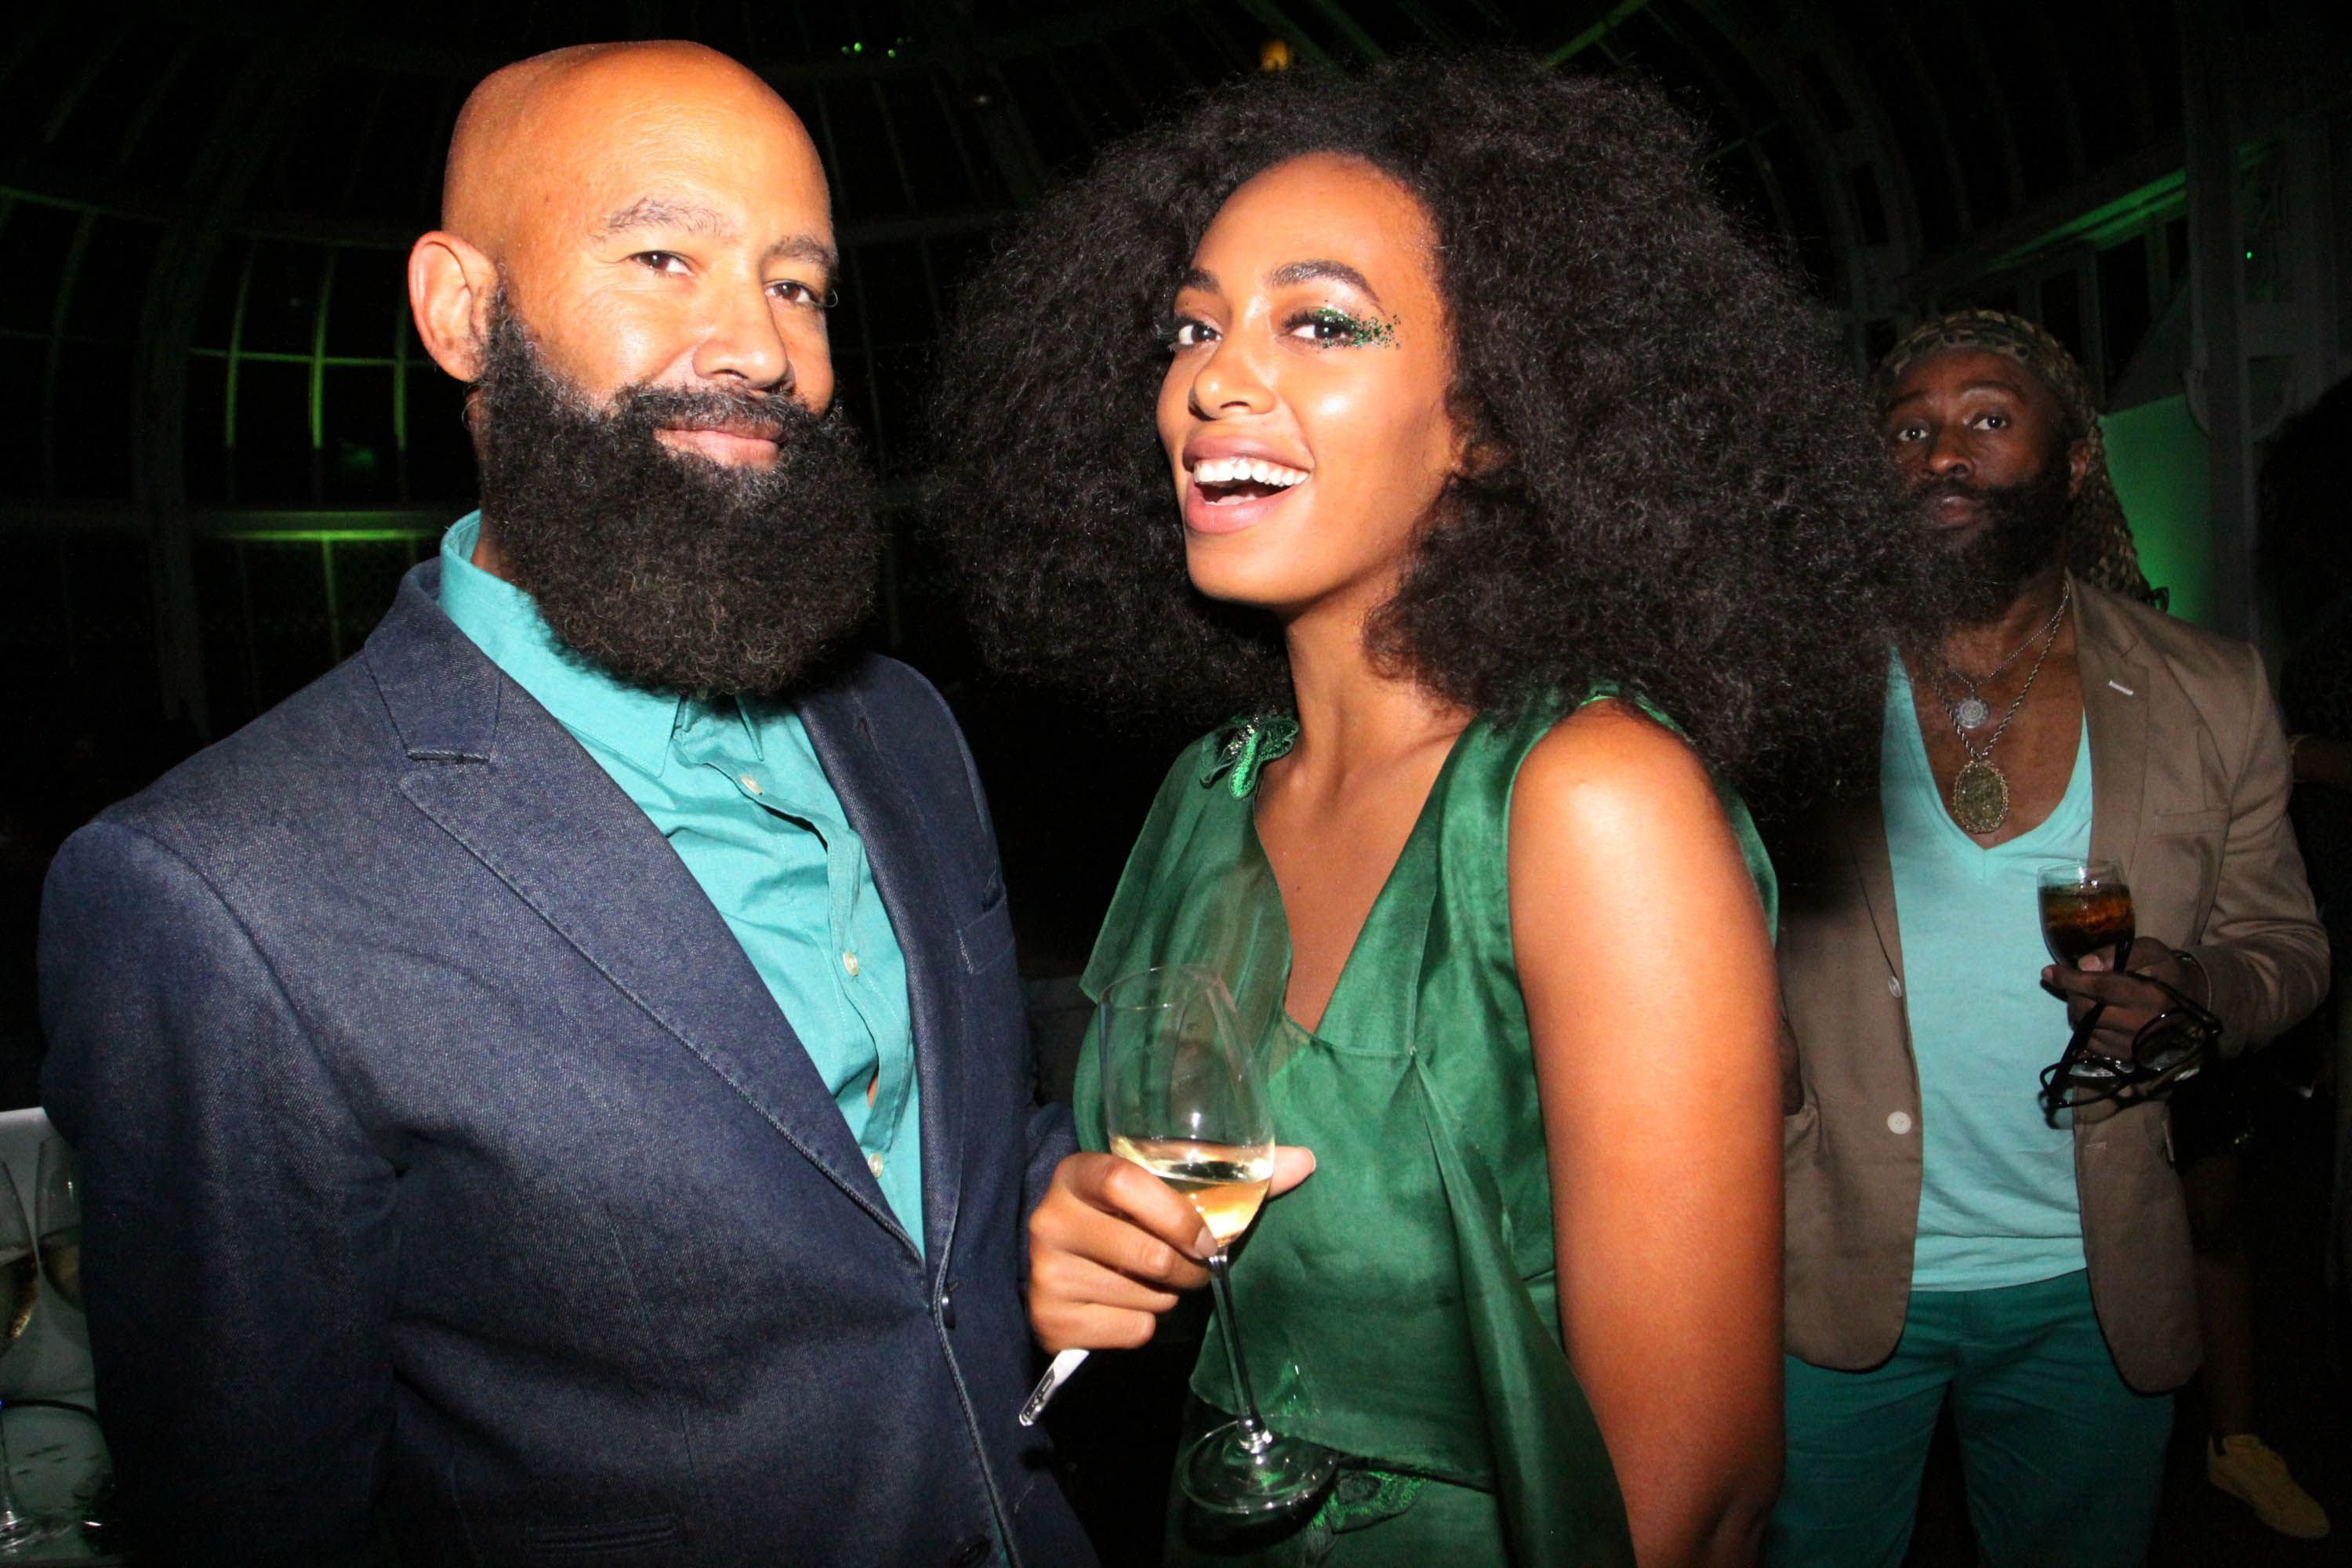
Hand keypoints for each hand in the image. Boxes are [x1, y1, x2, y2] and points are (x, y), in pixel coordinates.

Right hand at [1026, 1146, 1314, 1352]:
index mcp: (1078, 1173)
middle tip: (1194, 1266)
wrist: (1057, 1259)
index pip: (1126, 1182)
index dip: (1177, 1214)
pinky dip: (1143, 1324)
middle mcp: (1051, 1219)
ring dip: (1166, 1296)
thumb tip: (1307, 1160)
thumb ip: (1232, 1172)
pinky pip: (1130, 1329)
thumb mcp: (1161, 1185)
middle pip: (1146, 1253)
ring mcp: (1046, 1272)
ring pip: (1142, 1296)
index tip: (1207, 1238)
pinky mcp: (1049, 1319)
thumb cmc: (1125, 1215)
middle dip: (1187, 1269)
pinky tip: (1125, 1304)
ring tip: (1151, 1280)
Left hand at [2041, 937, 2207, 1059]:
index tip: (2048, 971)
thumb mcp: (2153, 952)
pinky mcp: (2128, 1059)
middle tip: (2075, 984)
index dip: (2070, 979)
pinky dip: (2085, 1030)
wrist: (2192, 1009)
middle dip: (2073, 995)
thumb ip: (2119, 953)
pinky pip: (2092, 1047)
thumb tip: (2084, 964)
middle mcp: (2141, 1024)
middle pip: (2087, 1011)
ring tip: (2088, 1000)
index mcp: (2149, 995)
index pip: (2100, 987)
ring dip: (2077, 1013)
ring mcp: (2134, 1046)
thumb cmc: (2168, 974)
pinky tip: (2094, 1018)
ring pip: (2086, 1030)